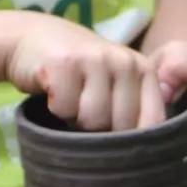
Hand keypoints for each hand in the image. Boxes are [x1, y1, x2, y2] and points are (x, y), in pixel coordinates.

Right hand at [5, 16, 165, 131]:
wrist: (34, 37)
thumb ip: (135, 110)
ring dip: (76, 120)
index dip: (133, 142)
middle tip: (85, 109)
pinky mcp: (64, 61)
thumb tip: (143, 150)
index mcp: (144, 70)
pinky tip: (54, 89)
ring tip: (72, 99)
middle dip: (100, 130)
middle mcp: (125, 61)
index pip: (153, 121)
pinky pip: (64, 108)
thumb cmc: (79, 71)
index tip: (114, 138)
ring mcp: (95, 58)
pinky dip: (56, 108)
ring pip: (93, 120)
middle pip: (120, 126)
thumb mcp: (115, 85)